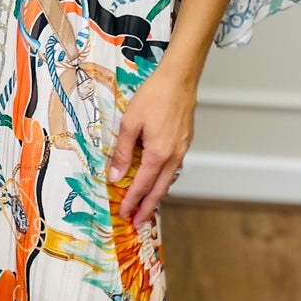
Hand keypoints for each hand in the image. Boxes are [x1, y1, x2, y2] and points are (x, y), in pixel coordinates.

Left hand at [107, 62, 196, 226]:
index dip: (132, 202)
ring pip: (168, 180)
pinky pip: (173, 168)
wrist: (179, 79)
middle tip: (137, 222)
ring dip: (156, 195)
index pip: (142, 186)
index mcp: (158, 154)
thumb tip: (115, 177)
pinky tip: (156, 180)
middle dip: (147, 208)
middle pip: (159, 190)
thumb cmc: (153, 97)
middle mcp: (173, 156)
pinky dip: (163, 180)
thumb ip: (122, 152)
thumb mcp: (130, 123)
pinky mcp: (185, 142)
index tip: (124, 215)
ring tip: (146, 206)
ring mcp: (182, 150)